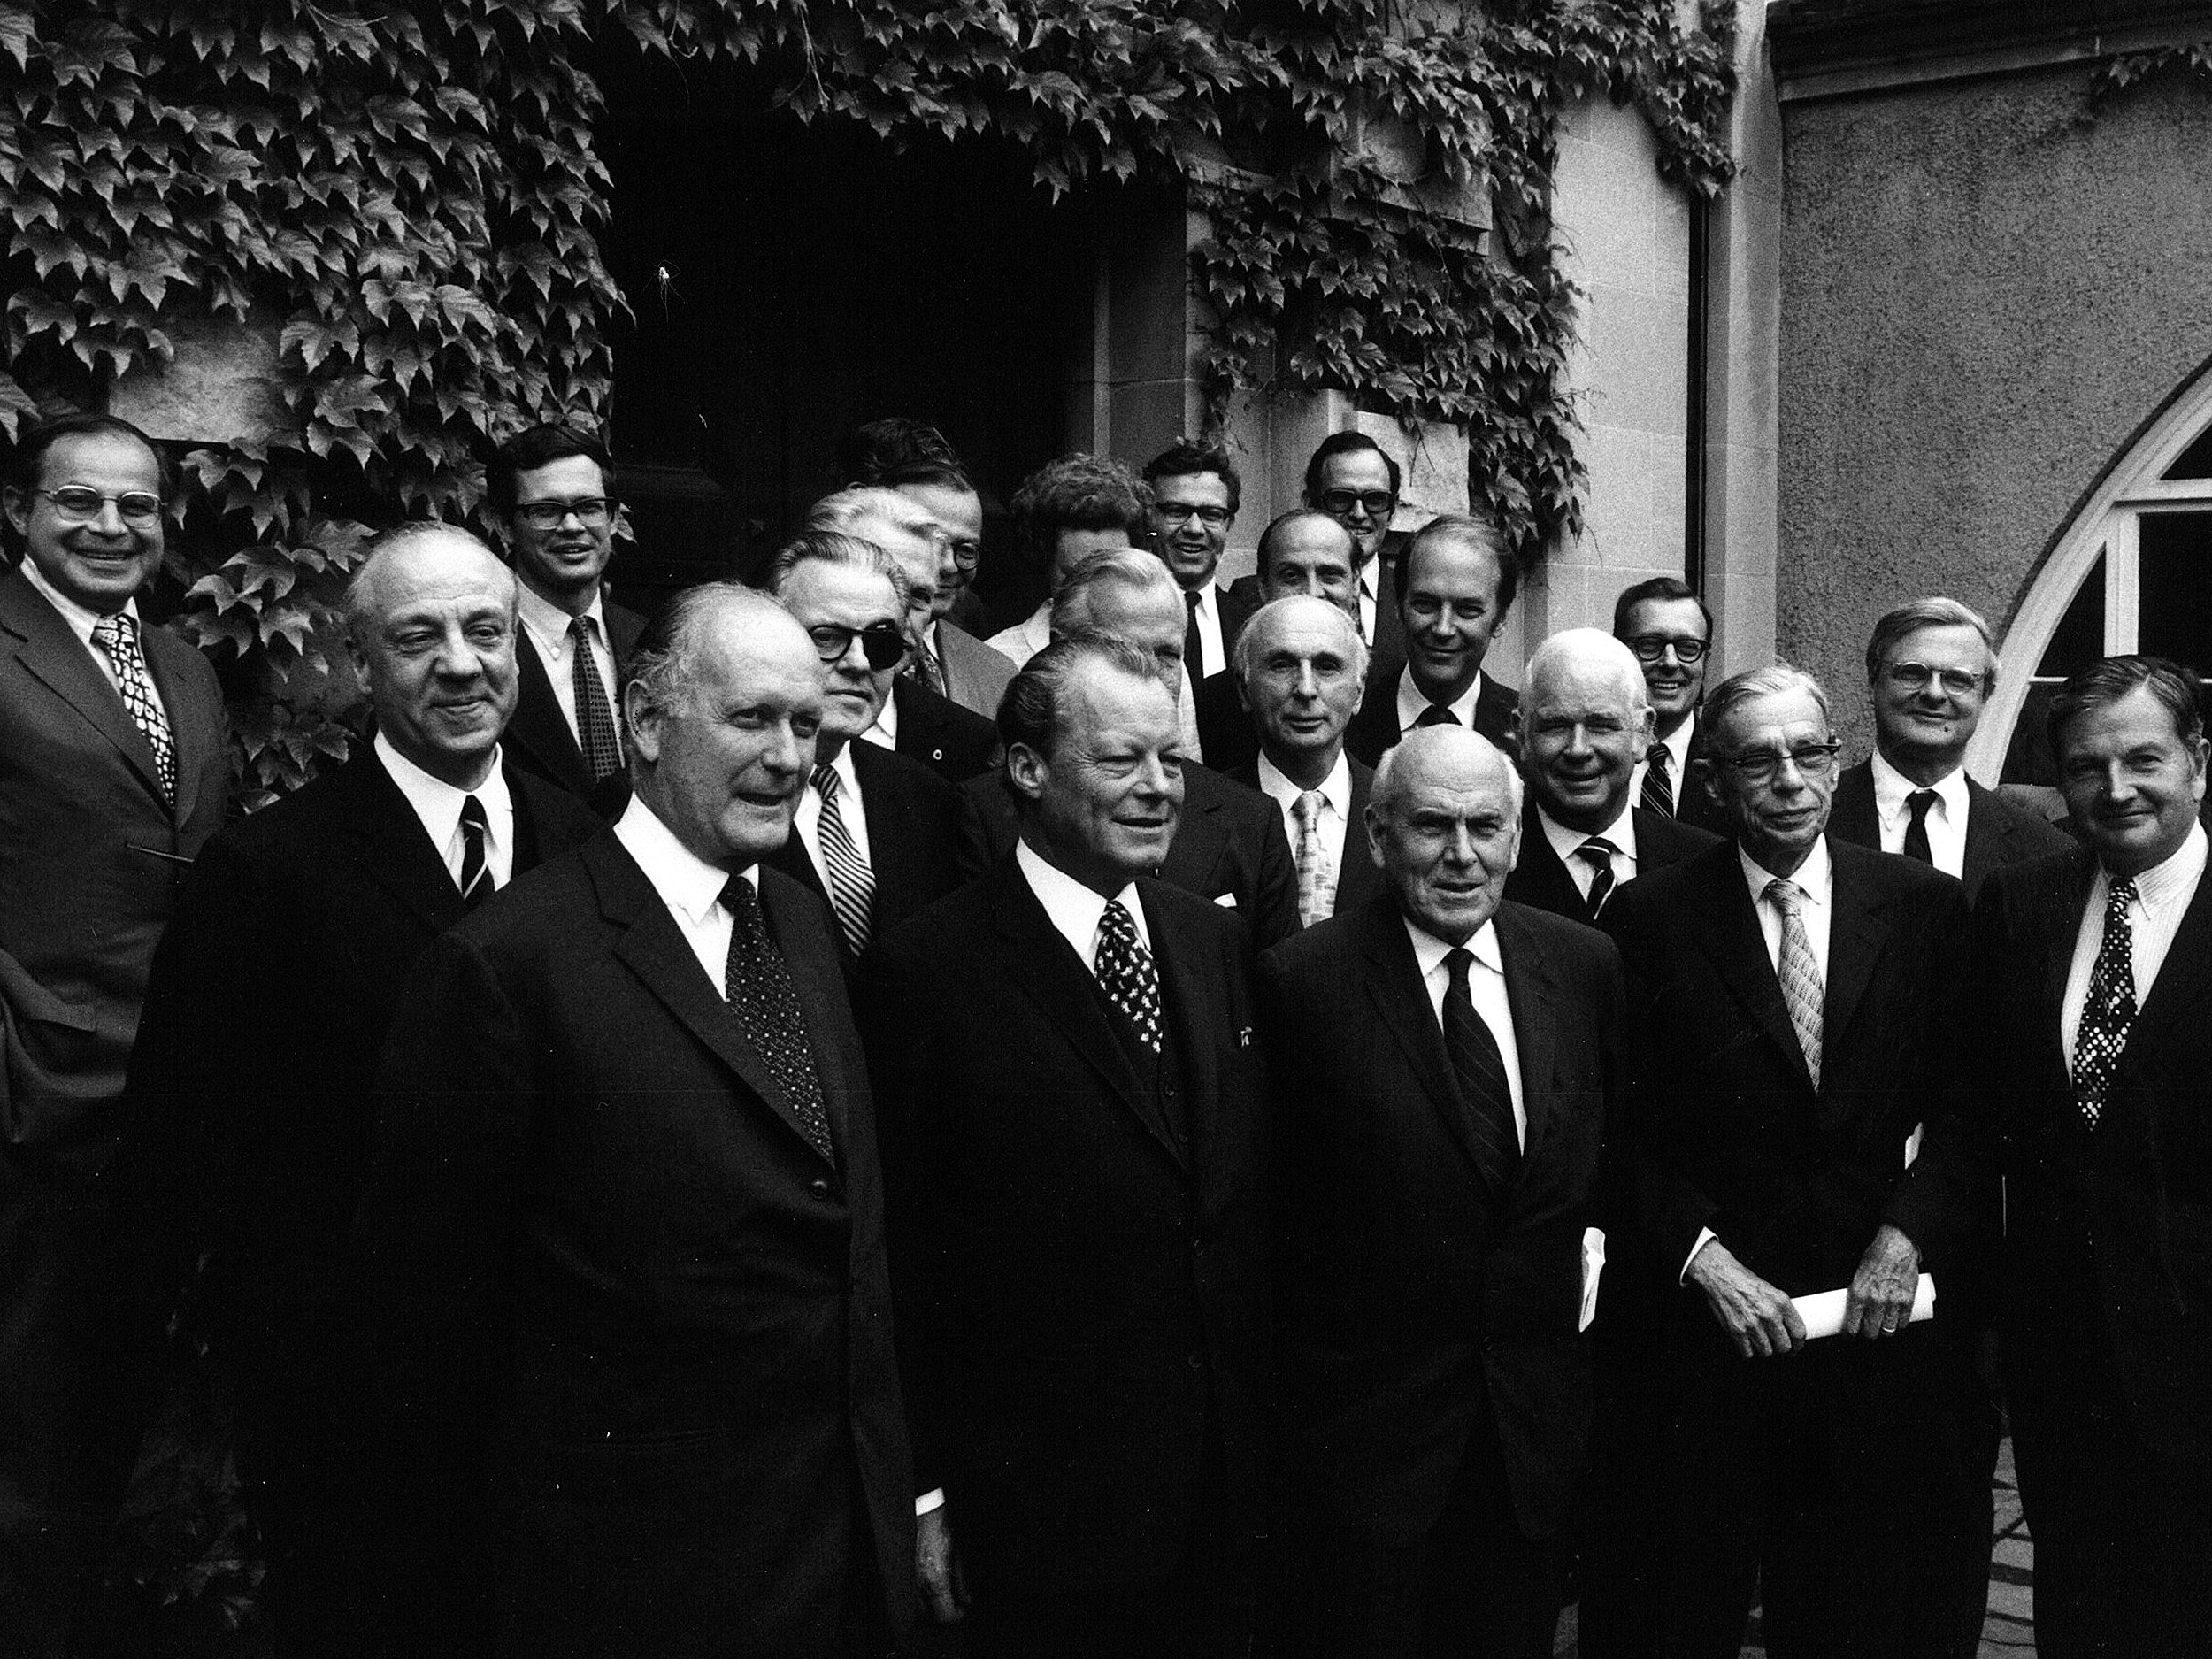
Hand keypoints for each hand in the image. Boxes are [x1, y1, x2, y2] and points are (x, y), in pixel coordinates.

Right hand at [917, 1503, 965, 1622]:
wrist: (926, 1519)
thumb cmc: (944, 1536)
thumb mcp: (959, 1561)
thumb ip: (962, 1585)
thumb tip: (967, 1601)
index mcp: (937, 1581)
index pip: (945, 1614)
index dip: (957, 1617)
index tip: (965, 1611)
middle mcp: (923, 1586)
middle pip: (933, 1617)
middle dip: (947, 1617)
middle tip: (958, 1609)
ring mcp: (914, 1582)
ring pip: (923, 1611)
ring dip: (937, 1611)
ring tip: (949, 1602)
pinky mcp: (910, 1577)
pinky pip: (917, 1599)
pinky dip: (928, 1603)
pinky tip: (939, 1594)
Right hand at [1687, 1239, 1805, 1357]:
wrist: (1719, 1275)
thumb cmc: (1742, 1279)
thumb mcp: (1769, 1289)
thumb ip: (1781, 1309)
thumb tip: (1788, 1327)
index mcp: (1781, 1302)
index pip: (1799, 1332)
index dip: (1799, 1343)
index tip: (1796, 1346)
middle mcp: (1769, 1314)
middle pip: (1784, 1346)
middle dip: (1781, 1347)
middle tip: (1777, 1345)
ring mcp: (1752, 1324)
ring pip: (1767, 1352)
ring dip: (1764, 1348)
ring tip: (1760, 1340)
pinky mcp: (1737, 1331)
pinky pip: (1748, 1352)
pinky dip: (1748, 1349)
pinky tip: (1747, 1340)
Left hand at [1843, 1223, 1919, 1339]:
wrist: (1896, 1246)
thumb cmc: (1875, 1255)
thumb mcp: (1857, 1272)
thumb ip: (1856, 1290)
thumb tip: (1851, 1305)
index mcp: (1858, 1293)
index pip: (1852, 1325)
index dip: (1850, 1334)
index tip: (1850, 1335)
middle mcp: (1875, 1301)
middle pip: (1871, 1331)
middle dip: (1868, 1334)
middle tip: (1867, 1330)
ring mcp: (1892, 1302)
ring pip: (1888, 1330)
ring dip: (1885, 1331)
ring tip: (1882, 1327)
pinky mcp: (1907, 1301)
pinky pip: (1903, 1322)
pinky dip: (1899, 1325)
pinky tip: (1896, 1322)